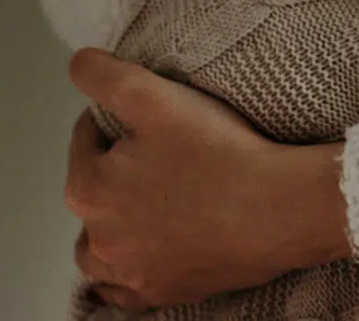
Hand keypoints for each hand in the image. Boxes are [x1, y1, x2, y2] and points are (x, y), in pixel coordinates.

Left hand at [64, 49, 350, 309]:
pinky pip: (127, 289)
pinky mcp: (164, 293)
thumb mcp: (155, 96)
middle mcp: (100, 239)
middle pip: (96, 193)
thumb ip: (104, 76)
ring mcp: (132, 272)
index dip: (117, 121)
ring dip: (116, 225)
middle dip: (116, 172)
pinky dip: (131, 271)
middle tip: (161, 153)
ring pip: (102, 247)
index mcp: (89, 190)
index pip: (87, 140)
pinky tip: (151, 252)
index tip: (152, 118)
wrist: (281, 209)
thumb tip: (77, 65)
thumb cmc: (221, 154)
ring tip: (152, 203)